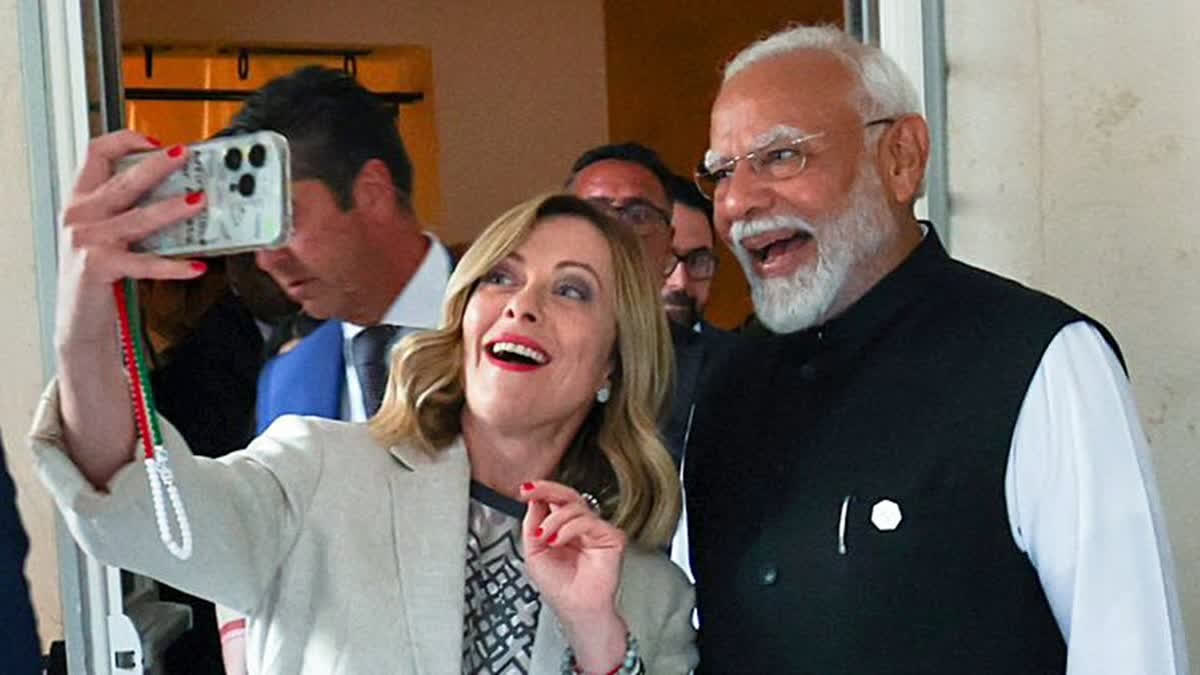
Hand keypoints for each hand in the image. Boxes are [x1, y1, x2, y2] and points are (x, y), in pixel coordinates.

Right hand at [56, 131, 206, 345]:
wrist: (79, 320)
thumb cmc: (99, 274)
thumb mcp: (108, 234)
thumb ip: (130, 211)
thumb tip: (178, 193)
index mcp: (82, 200)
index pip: (96, 154)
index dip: (125, 141)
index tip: (155, 140)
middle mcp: (81, 215)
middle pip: (123, 180)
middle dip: (158, 165)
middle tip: (186, 155)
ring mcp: (88, 240)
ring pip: (138, 217)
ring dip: (172, 209)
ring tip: (199, 202)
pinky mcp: (99, 266)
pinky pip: (145, 262)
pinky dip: (174, 265)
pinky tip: (197, 266)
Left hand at [519, 480, 628, 671]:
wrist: (574, 608)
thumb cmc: (558, 586)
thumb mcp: (533, 551)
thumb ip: (533, 524)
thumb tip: (534, 499)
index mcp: (564, 528)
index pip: (555, 501)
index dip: (541, 491)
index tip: (524, 490)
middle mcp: (581, 526)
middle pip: (568, 495)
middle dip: (547, 490)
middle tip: (531, 491)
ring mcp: (597, 530)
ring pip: (576, 507)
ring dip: (554, 520)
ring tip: (545, 538)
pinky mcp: (612, 537)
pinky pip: (588, 521)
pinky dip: (570, 529)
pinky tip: (558, 541)